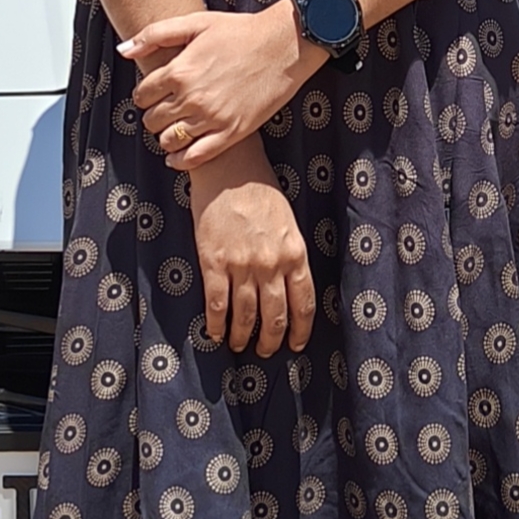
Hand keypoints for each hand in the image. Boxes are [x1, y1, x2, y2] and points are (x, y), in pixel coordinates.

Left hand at [124, 1, 311, 167]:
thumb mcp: (195, 22)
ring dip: (165, 137)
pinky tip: (178, 156)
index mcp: (180, 70)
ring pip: (169, 140)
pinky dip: (181, 160)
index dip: (144, 95)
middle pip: (152, 120)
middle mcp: (192, 97)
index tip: (151, 95)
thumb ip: (155, 34)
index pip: (142, 95)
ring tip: (172, 129)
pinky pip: (196, 157)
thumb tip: (123, 50)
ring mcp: (212, 117)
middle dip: (153, 116)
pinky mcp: (232, 132)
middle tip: (162, 111)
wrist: (284, 45)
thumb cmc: (241, 31)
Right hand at [189, 141, 316, 355]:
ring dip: (243, 337)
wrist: (228, 167)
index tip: (295, 345)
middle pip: (275, 317)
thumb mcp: (287, 223)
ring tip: (239, 345)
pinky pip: (216, 304)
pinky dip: (216, 324)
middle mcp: (272, 264)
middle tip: (265, 351)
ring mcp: (242, 265)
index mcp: (295, 253)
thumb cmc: (259, 190)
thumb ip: (289, 254)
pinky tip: (216, 333)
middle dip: (270, 340)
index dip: (300, 331)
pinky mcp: (214, 262)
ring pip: (245, 316)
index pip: (303, 304)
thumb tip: (285, 286)